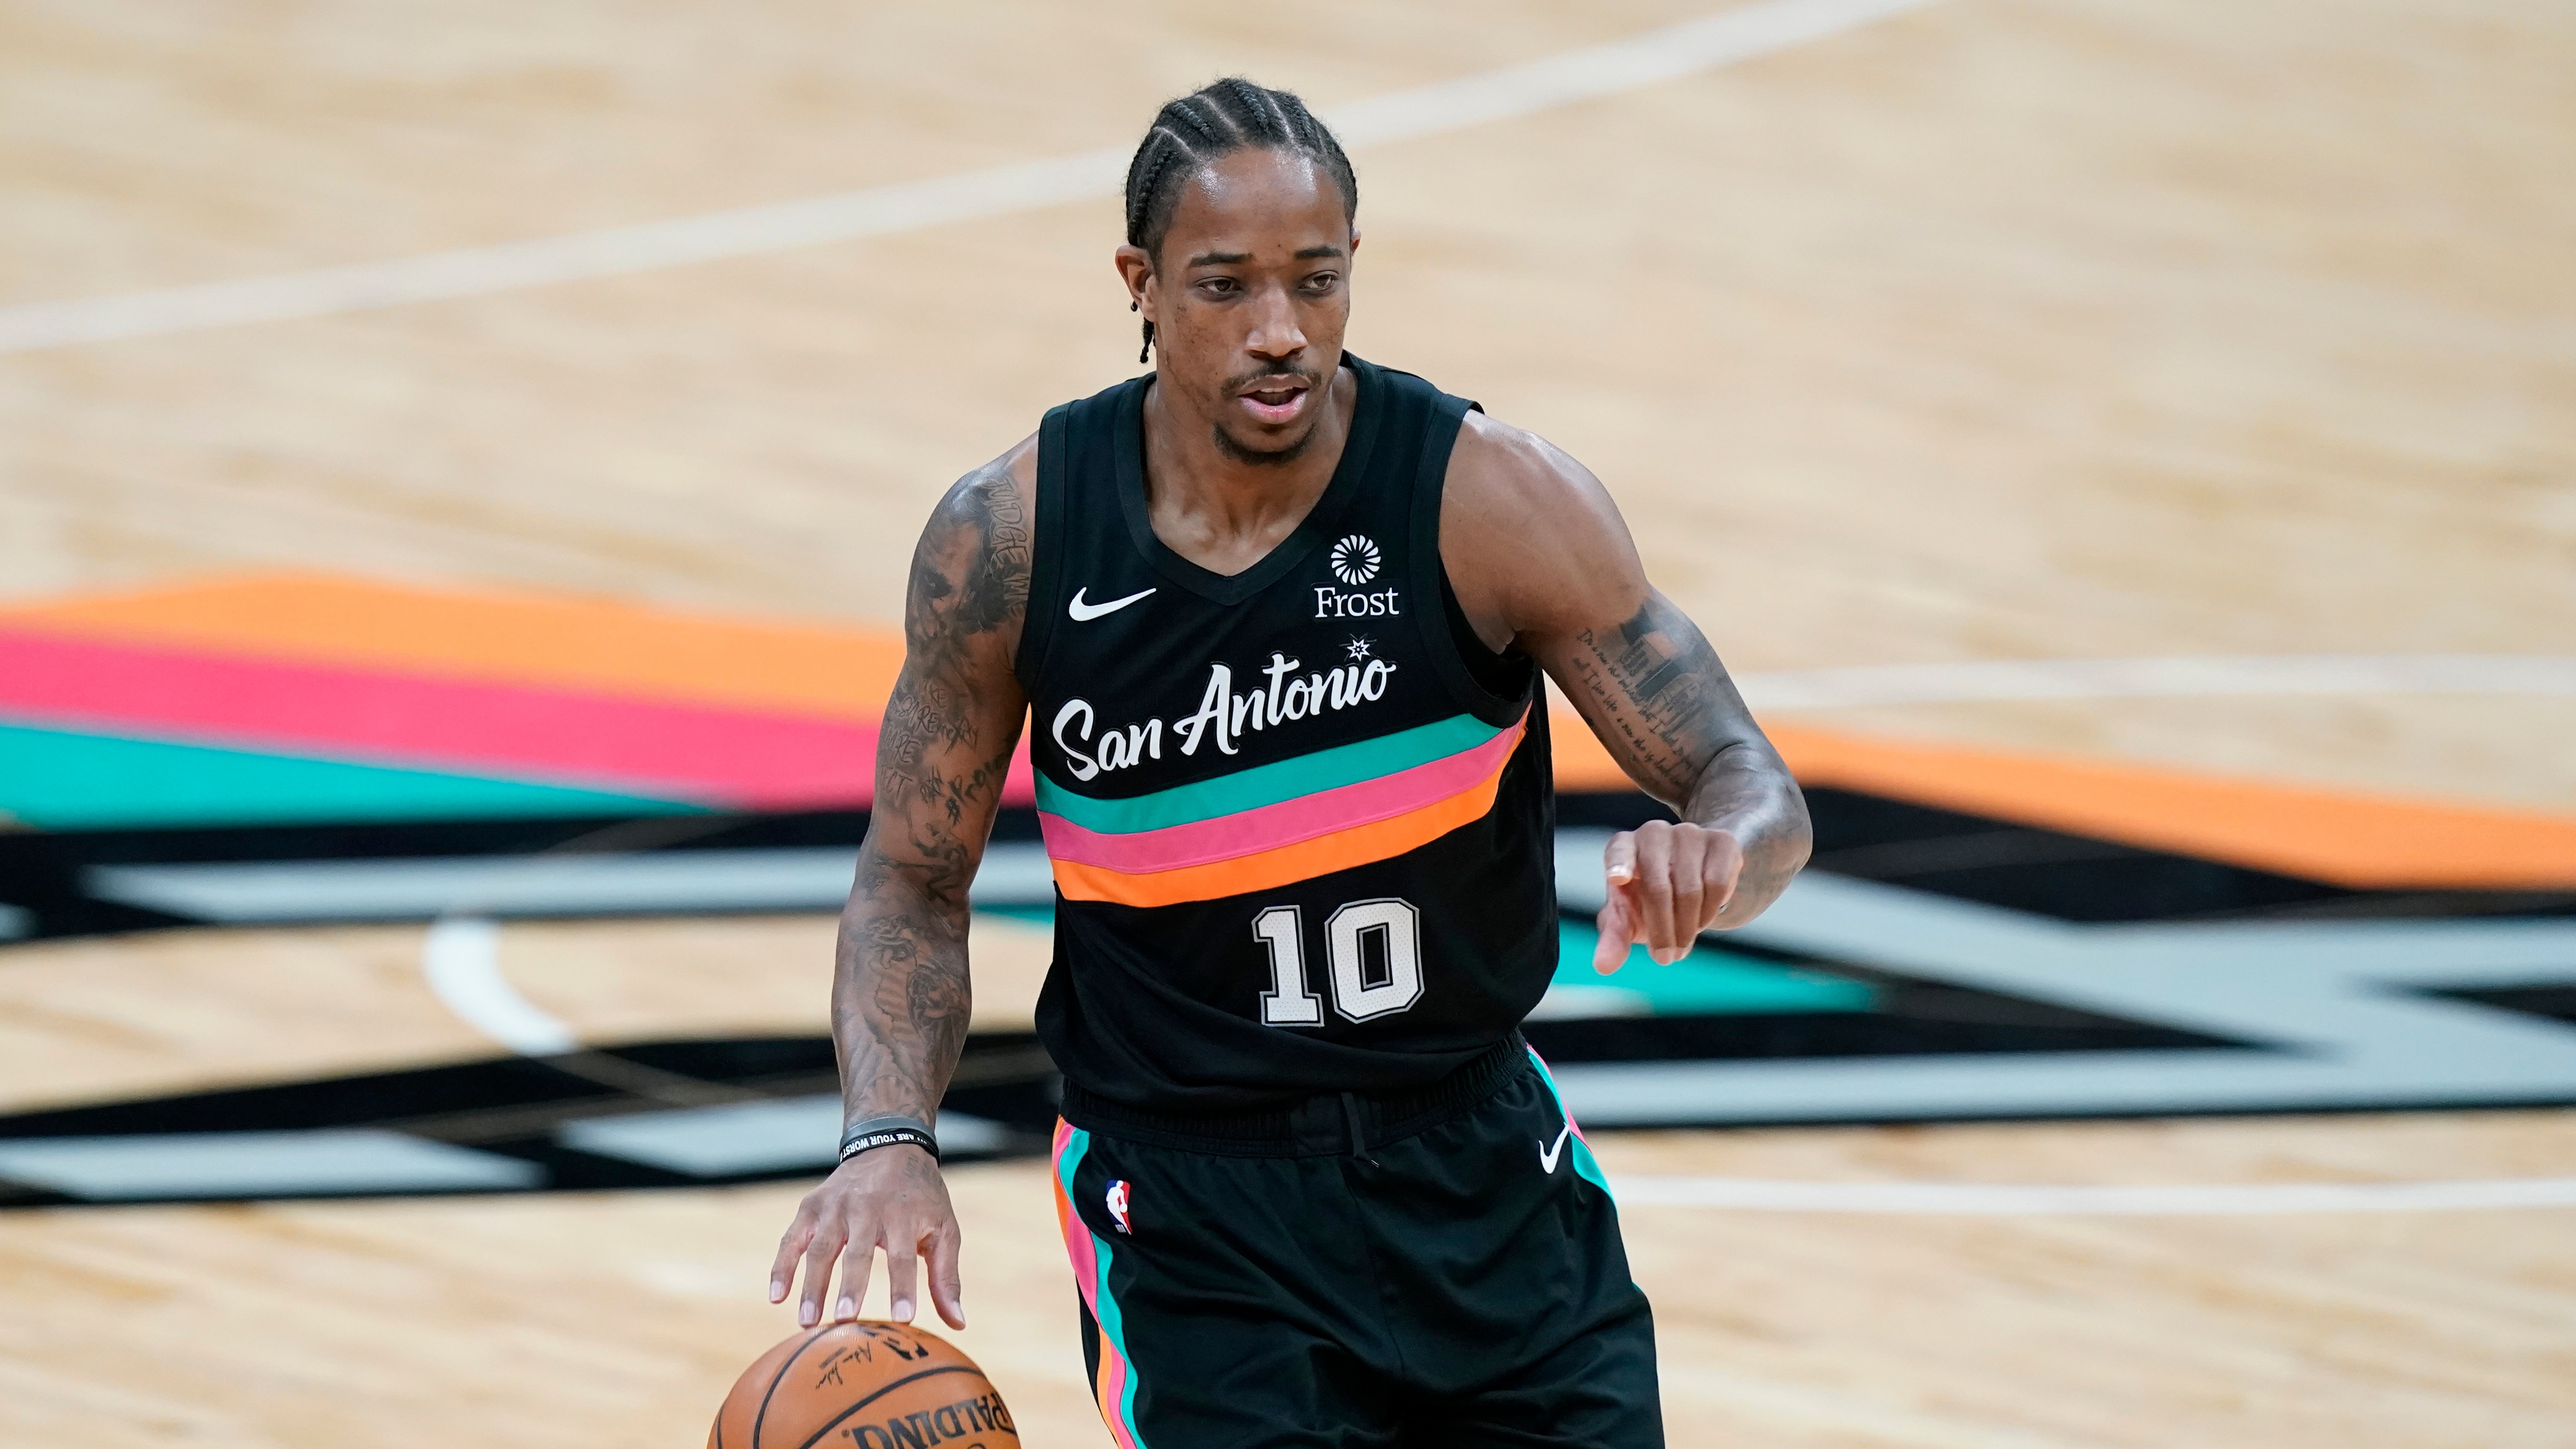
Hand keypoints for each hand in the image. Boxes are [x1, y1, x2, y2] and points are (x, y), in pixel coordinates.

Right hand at [769, 1144, 964, 1329]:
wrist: (889, 1145)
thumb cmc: (921, 1197)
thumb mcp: (944, 1228)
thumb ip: (946, 1276)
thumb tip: (959, 1325)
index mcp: (903, 1214)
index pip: (903, 1256)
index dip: (903, 1287)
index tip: (903, 1320)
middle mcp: (867, 1208)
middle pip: (857, 1252)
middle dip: (851, 1286)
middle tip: (845, 1320)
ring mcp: (835, 1207)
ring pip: (820, 1248)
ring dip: (812, 1285)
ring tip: (807, 1322)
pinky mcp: (811, 1207)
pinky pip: (791, 1239)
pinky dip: (782, 1267)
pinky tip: (776, 1296)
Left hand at [1593, 820, 1744, 971]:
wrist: (1693, 873)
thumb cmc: (1648, 897)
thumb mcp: (1628, 916)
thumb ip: (1614, 937)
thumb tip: (1603, 967)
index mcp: (1623, 846)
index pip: (1618, 851)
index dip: (1618, 864)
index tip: (1616, 879)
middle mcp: (1653, 833)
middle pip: (1658, 888)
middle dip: (1662, 931)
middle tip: (1665, 958)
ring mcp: (1689, 833)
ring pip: (1690, 890)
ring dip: (1687, 927)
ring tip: (1682, 944)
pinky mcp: (1721, 841)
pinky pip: (1718, 884)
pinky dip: (1710, 911)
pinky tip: (1701, 920)